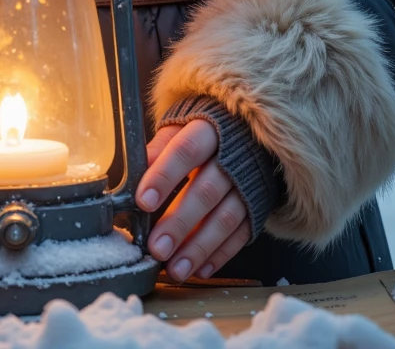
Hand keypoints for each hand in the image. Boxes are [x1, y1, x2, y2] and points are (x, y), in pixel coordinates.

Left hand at [136, 119, 251, 281]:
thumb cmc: (205, 133)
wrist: (252, 133)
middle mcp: (233, 157)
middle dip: (180, 222)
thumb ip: (160, 148)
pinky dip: (221, 254)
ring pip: (226, 218)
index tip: (143, 201)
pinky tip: (201, 269)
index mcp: (209, 130)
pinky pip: (242, 234)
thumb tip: (135, 170)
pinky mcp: (259, 206)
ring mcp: (250, 184)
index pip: (185, 151)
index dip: (164, 176)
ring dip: (199, 247)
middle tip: (157, 248)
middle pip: (206, 191)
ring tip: (176, 269)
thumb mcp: (182, 126)